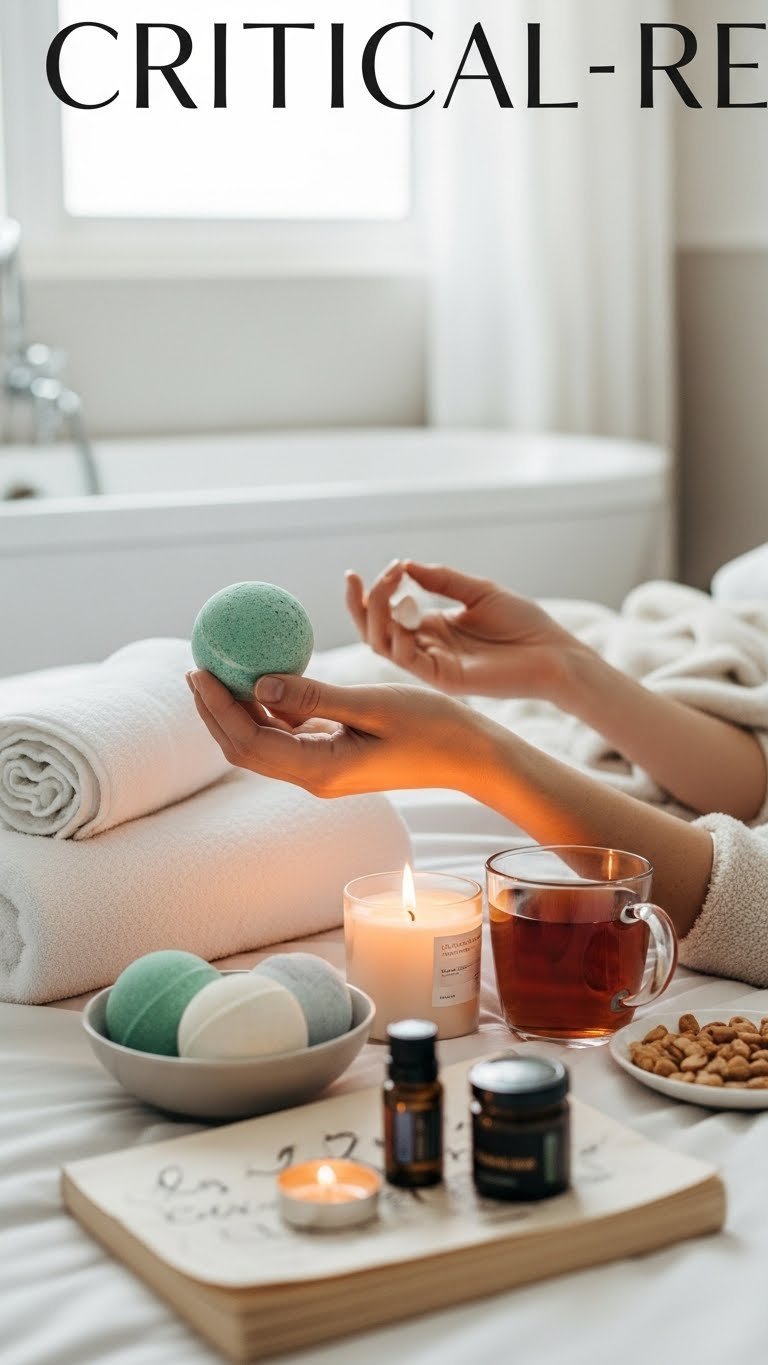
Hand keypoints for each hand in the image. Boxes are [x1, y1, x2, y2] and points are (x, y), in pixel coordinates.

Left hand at [187, 669, 486, 797]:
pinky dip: (271, 708)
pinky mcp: (335, 758)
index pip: (247, 742)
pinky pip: (291, 734)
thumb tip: (259, 683)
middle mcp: (315, 776)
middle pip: (245, 748)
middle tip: (198, 667)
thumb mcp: (372, 703)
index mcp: (320, 769)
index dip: (216, 709)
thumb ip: (314, 695)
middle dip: (216, 711)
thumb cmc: (432, 728)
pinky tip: (268, 678)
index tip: (198, 672)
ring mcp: (324, 769)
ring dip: (240, 709)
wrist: (471, 756)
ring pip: (265, 741)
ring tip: (223, 668)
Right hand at [345, 560, 584, 699]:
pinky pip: (406, 658)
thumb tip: (405, 565)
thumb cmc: (524, 624)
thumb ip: (442, 579)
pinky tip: (408, 607)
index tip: (384, 566)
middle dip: (362, 603)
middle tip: (359, 577)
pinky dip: (398, 632)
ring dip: (375, 612)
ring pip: (381, 645)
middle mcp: (427, 648)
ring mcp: (432, 665)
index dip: (374, 593)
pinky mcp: (444, 679)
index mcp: (433, 628)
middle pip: (374, 631)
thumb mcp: (479, 591)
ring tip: (389, 583)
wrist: (555, 653)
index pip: (387, 615)